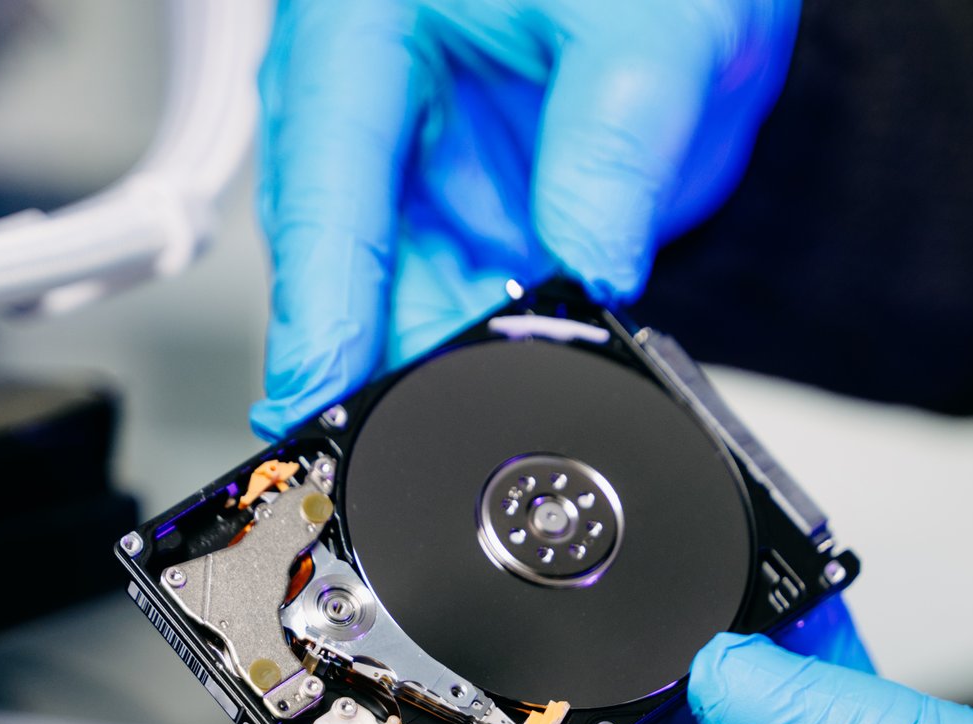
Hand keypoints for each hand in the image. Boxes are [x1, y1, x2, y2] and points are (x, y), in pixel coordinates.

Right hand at [251, 0, 799, 436]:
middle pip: (339, 256)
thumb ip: (616, 140)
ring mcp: (412, 162)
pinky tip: (519, 368)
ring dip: (440, 355)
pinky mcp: (458, 210)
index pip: (325, 181)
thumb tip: (590, 261)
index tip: (321, 395)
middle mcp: (366, 97)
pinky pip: (451, 300)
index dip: (320, 302)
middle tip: (420, 434)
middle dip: (377, 352)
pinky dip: (484, 345)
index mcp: (362, 25)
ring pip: (392, 294)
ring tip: (496, 397)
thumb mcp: (652, 26)